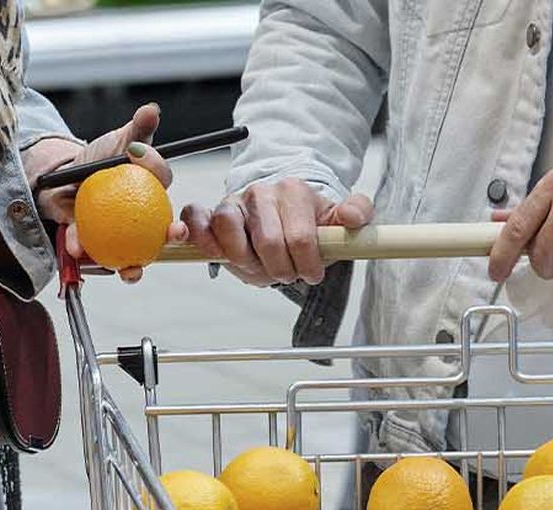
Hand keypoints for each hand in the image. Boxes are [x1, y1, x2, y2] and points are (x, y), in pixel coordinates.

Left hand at [30, 103, 186, 281]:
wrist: (58, 183)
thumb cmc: (94, 163)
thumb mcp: (115, 143)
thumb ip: (136, 130)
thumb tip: (152, 109)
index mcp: (151, 190)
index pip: (162, 178)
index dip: (157, 169)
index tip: (137, 153)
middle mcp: (144, 219)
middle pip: (163, 232)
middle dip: (174, 235)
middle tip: (175, 232)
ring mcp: (123, 239)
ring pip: (135, 258)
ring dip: (134, 268)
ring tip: (131, 270)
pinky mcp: (97, 249)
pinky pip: (93, 256)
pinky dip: (83, 250)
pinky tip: (76, 247)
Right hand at [180, 180, 371, 287]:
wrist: (279, 213)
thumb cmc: (305, 222)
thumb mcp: (336, 218)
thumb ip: (356, 213)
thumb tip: (353, 218)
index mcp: (293, 191)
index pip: (300, 238)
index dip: (306, 265)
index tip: (311, 273)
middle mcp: (261, 193)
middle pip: (267, 242)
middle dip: (279, 269)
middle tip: (286, 273)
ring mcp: (233, 202)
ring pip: (228, 230)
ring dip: (245, 261)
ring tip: (258, 267)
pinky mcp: (209, 213)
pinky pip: (195, 219)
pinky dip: (200, 237)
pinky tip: (216, 252)